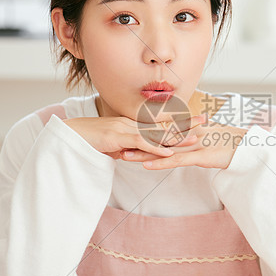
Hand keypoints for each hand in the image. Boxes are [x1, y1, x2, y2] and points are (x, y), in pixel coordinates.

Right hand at [63, 114, 206, 160]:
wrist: (71, 134)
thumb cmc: (89, 140)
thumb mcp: (111, 145)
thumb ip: (125, 149)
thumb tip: (132, 155)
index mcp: (132, 123)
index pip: (159, 121)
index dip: (178, 120)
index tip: (195, 120)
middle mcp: (132, 123)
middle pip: (163, 124)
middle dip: (185, 123)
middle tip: (205, 121)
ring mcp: (126, 129)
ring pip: (156, 133)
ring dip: (177, 137)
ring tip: (195, 139)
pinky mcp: (118, 138)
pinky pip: (141, 144)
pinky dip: (156, 149)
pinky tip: (169, 153)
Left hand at [121, 120, 248, 169]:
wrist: (250, 147)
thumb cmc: (232, 145)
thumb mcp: (211, 141)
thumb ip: (197, 140)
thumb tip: (187, 140)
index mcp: (190, 130)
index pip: (162, 131)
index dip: (143, 133)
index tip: (126, 136)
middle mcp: (189, 134)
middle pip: (157, 138)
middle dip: (136, 141)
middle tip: (116, 144)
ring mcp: (194, 144)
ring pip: (163, 149)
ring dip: (142, 153)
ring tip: (123, 156)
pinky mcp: (200, 155)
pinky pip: (177, 160)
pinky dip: (161, 162)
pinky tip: (147, 166)